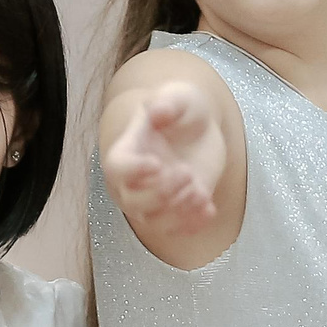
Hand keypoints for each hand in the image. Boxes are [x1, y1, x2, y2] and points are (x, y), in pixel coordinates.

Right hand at [104, 83, 225, 234]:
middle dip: (160, 194)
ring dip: (177, 213)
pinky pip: (177, 230)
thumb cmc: (183, 108)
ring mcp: (155, 199)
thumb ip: (168, 102)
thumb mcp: (180, 97)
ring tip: (200, 192)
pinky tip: (210, 208)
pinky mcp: (176, 210)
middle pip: (132, 202)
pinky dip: (193, 224)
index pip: (116, 167)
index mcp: (128, 150)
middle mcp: (135, 180)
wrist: (201, 129)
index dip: (133, 171)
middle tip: (187, 172)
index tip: (157, 164)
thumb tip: (157, 111)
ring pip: (153, 222)